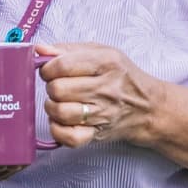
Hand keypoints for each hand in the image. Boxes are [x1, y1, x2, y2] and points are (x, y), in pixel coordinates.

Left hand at [38, 42, 162, 148]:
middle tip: (58, 87)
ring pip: (60, 112)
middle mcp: (106, 88)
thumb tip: (38, 50)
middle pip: (58, 89)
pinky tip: (61, 121)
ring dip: (52, 107)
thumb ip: (67, 49)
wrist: (149, 107)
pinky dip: (58, 130)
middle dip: (51, 87)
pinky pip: (69, 137)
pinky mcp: (98, 134)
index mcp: (106, 62)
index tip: (49, 70)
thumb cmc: (121, 76)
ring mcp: (103, 113)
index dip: (47, 68)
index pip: (62, 65)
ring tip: (59, 103)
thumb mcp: (101, 53)